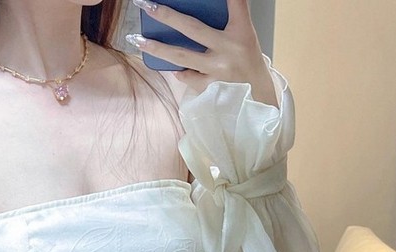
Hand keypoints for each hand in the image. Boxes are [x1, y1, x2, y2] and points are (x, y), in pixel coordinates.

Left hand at [128, 0, 277, 104]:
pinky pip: (187, 77)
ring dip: (157, 48)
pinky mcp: (210, 90)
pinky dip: (178, 71)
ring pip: (182, 57)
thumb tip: (191, 20)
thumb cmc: (246, 62)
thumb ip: (227, 21)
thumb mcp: (244, 37)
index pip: (236, 5)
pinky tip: (170, 67)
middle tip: (145, 5)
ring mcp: (217, 71)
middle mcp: (228, 49)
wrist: (258, 99)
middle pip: (193, 29)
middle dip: (167, 16)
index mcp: (241, 32)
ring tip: (136, 39)